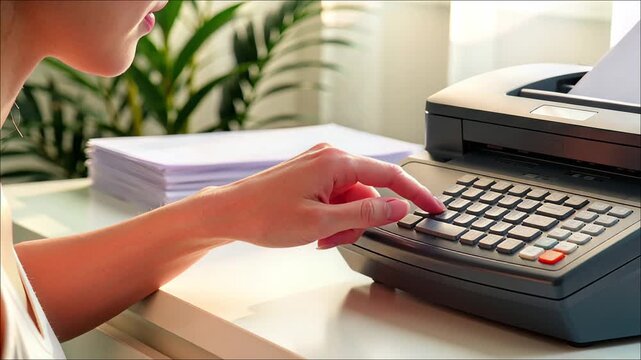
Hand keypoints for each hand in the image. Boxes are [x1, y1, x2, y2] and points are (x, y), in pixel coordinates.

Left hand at [192, 143, 444, 248]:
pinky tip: (312, 228)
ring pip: (352, 197)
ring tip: (317, 236)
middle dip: (360, 219)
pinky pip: (335, 195)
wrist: (228, 212)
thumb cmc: (265, 215)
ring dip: (343, 221)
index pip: (390, 175)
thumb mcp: (322, 221)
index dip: (415, 194)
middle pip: (368, 191)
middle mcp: (330, 157)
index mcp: (336, 162)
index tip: (434, 208)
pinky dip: (331, 215)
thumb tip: (398, 206)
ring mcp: (318, 165)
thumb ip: (365, 212)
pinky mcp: (309, 174)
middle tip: (335, 238)